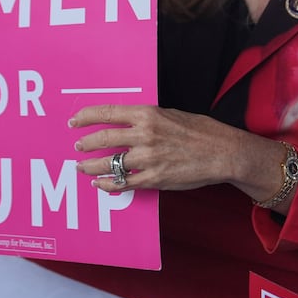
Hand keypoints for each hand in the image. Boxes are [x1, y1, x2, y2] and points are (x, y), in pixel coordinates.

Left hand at [69, 104, 278, 195]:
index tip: (74, 121)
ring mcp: (148, 158)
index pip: (107, 112)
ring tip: (83, 168)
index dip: (86, 117)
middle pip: (103, 139)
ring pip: (109, 164)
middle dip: (86, 144)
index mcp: (147, 115)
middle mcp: (144, 135)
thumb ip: (146, 119)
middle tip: (78, 147)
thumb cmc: (200, 131)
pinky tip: (101, 184)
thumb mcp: (170, 114)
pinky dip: (108, 184)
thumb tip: (126, 122)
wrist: (223, 152)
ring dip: (91, 167)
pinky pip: (123, 183)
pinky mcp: (154, 179)